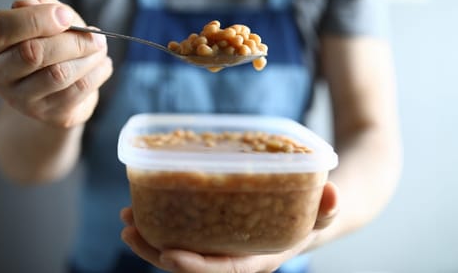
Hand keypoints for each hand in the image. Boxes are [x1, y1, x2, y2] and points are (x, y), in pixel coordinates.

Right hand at [0, 0, 112, 126]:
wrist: (54, 88)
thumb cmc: (47, 42)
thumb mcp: (42, 15)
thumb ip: (38, 4)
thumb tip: (29, 4)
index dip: (35, 19)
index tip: (65, 15)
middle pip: (32, 53)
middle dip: (72, 40)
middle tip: (95, 34)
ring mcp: (20, 101)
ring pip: (58, 74)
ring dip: (88, 57)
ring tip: (100, 47)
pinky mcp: (48, 115)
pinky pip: (78, 91)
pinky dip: (97, 72)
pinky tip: (102, 64)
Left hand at [121, 181, 338, 272]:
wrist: (312, 212)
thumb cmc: (317, 213)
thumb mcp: (326, 211)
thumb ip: (328, 206)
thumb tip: (332, 191)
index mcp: (259, 257)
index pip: (223, 270)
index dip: (196, 267)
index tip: (169, 256)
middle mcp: (236, 254)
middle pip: (191, 264)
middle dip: (156, 252)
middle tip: (128, 231)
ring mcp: (224, 242)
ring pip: (182, 248)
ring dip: (151, 238)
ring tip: (125, 219)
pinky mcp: (217, 227)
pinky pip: (186, 230)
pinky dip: (163, 222)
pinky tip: (142, 207)